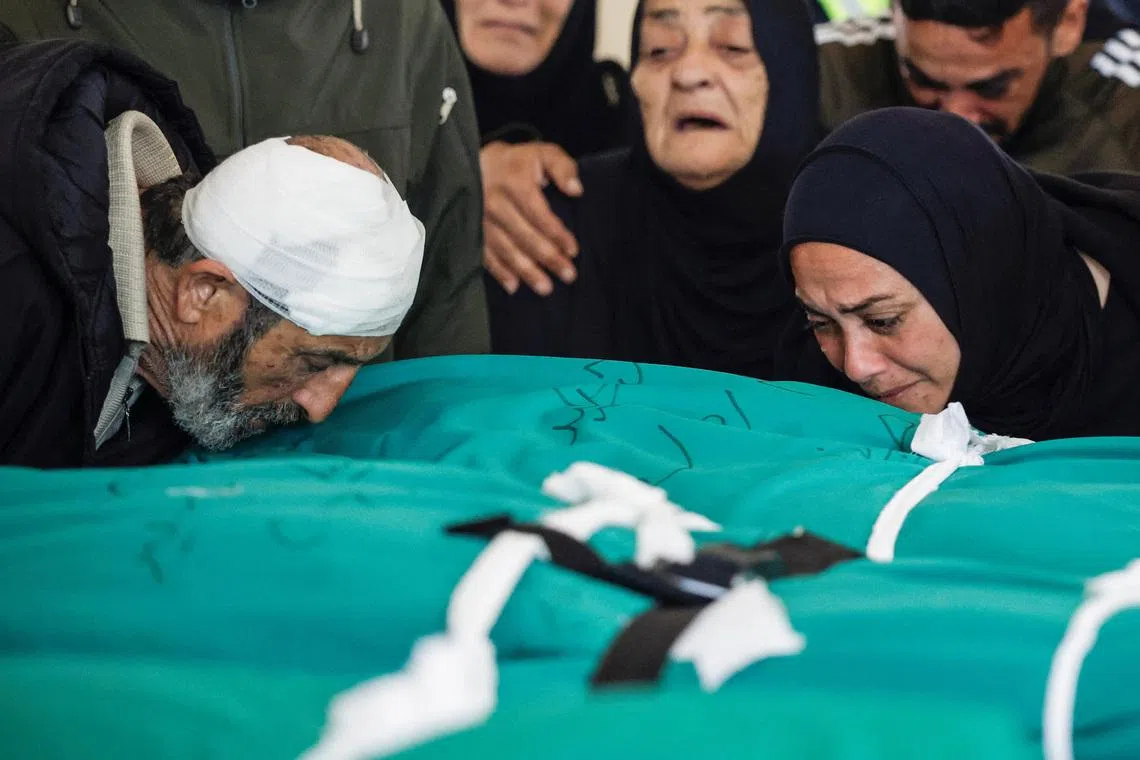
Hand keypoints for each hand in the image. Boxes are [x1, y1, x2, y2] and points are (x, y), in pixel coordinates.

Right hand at [480, 141, 582, 295]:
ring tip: (546, 288)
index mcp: (514, 182)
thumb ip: (562, 167)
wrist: (474, 163)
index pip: (539, 213)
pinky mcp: (473, 231)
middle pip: (524, 236)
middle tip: (568, 275)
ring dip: (527, 271)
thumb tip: (576, 189)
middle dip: (548, 258)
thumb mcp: (542, 153)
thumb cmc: (517, 162)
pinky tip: (514, 286)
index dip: (557, 234)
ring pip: (506, 250)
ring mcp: (481, 219)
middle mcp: (495, 202)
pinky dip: (499, 272)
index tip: (573, 250)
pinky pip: (485, 255)